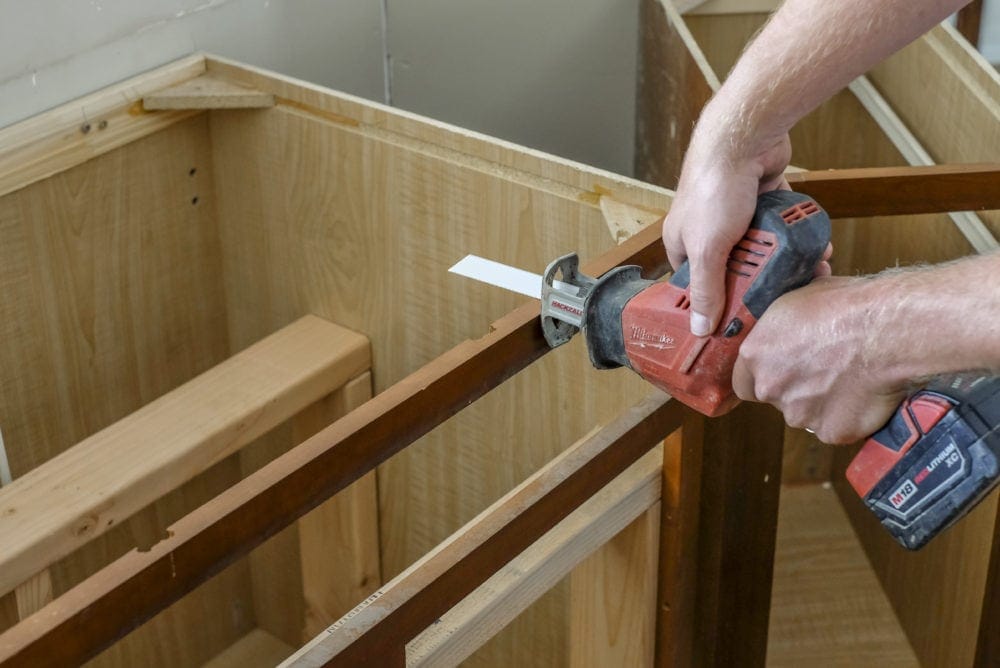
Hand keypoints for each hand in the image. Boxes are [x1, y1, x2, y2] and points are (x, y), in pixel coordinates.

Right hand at [662, 132, 819, 335]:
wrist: (745, 135)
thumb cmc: (713, 187)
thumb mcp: (708, 249)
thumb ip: (707, 290)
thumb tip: (701, 330)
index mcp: (683, 243)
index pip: (696, 286)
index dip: (716, 306)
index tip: (742, 324)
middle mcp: (708, 229)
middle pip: (736, 270)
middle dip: (764, 285)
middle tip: (789, 302)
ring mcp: (737, 213)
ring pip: (765, 249)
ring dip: (788, 262)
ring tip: (814, 274)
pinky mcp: (763, 197)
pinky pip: (782, 226)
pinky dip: (798, 236)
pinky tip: (817, 247)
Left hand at [731, 276, 906, 443]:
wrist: (887, 331)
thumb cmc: (847, 307)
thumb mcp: (800, 297)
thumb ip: (784, 320)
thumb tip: (790, 309)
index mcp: (755, 354)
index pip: (743, 380)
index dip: (762, 376)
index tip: (779, 370)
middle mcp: (771, 388)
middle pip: (775, 397)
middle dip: (794, 388)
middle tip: (822, 369)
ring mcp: (800, 413)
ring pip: (805, 414)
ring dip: (820, 402)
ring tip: (848, 377)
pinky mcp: (831, 431)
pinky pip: (835, 427)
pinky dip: (847, 416)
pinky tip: (863, 393)